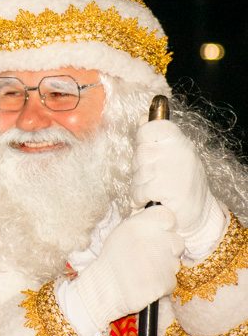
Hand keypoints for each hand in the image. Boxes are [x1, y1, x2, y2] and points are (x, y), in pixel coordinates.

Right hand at [67, 207, 182, 329]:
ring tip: (145, 270)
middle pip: (177, 240)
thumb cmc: (112, 258)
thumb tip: (161, 223)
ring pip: (175, 261)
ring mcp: (164, 261)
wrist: (105, 287)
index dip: (166, 226)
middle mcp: (156, 240)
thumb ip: (143, 225)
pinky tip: (147, 282)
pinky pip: (171, 279)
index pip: (168, 216)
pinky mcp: (167, 281)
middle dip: (168, 248)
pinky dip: (162, 282)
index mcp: (142, 224)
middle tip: (152, 255)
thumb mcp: (122, 232)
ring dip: (165, 266)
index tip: (158, 233)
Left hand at [132, 120, 224, 252]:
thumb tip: (142, 117)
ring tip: (156, 191)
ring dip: (140, 185)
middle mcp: (178, 152)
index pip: (150, 127)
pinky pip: (139, 189)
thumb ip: (156, 139)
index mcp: (179, 142)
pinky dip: (140, 198)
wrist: (199, 218)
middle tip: (155, 178)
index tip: (148, 148)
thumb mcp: (173, 156)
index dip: (143, 138)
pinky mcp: (165, 188)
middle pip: (139, 152)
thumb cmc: (182, 186)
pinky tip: (152, 200)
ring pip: (137, 172)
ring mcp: (171, 169)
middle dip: (140, 168)